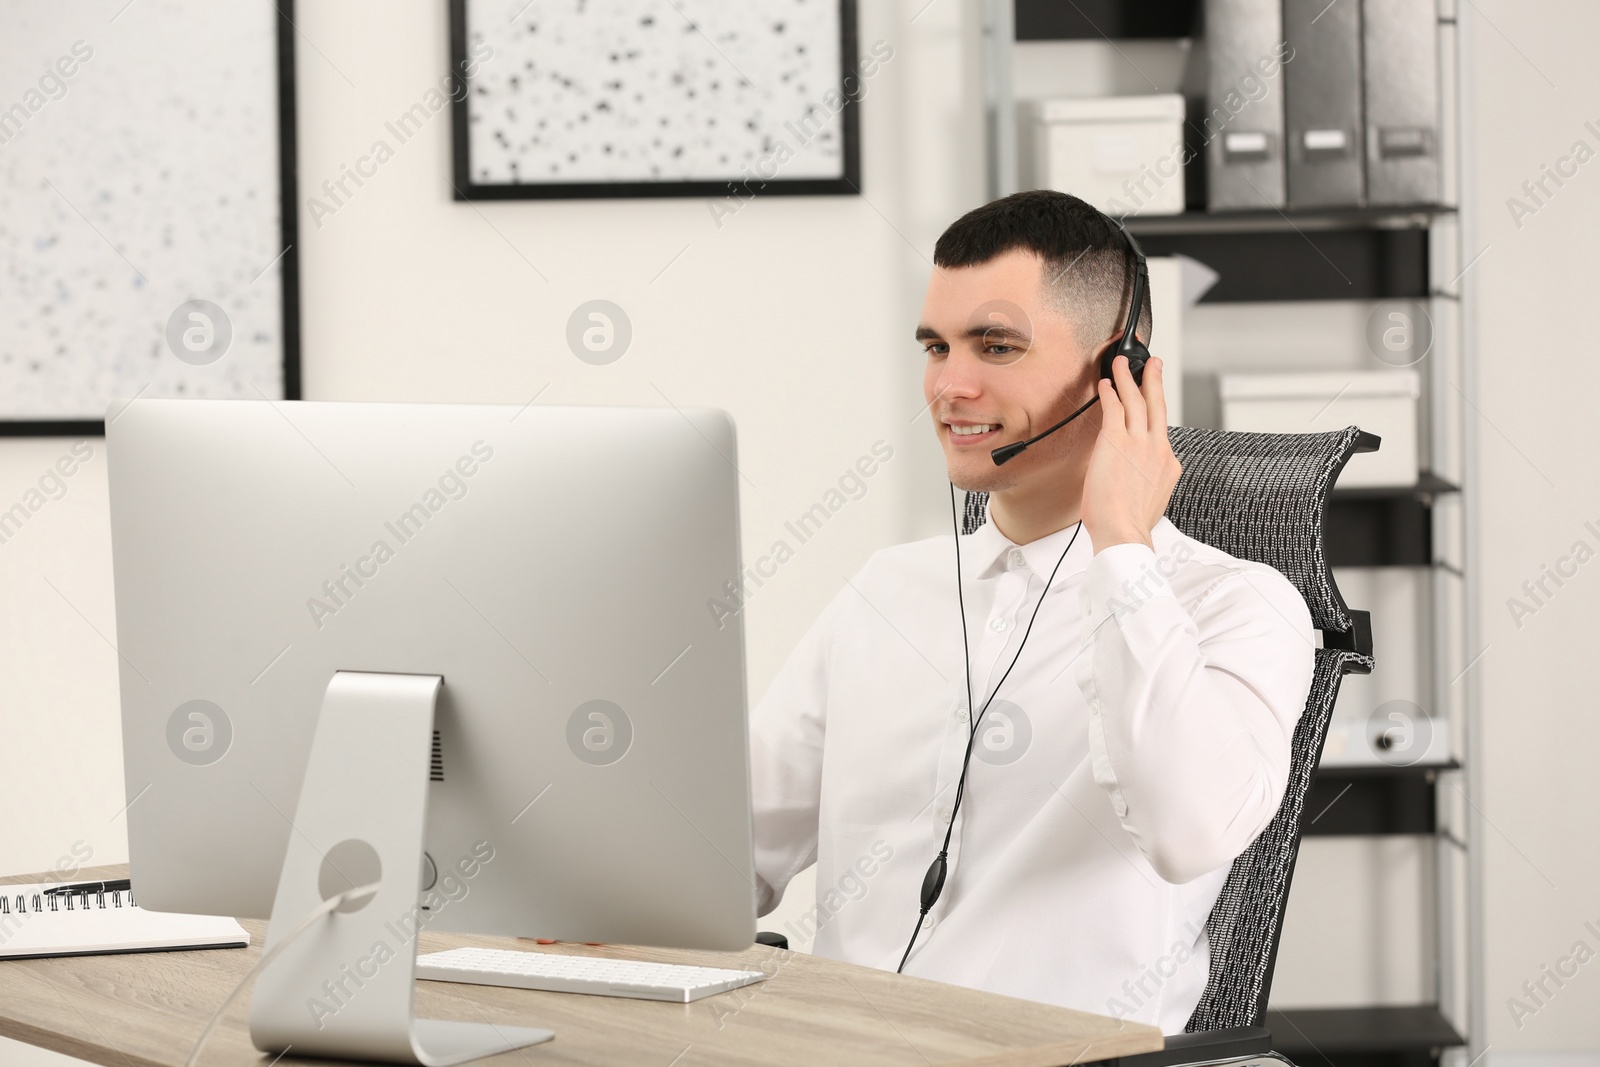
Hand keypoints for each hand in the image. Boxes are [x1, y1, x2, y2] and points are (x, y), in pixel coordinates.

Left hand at [1081, 355, 1181, 551]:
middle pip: (1157, 405)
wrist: (1124, 532)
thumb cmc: (1130, 524)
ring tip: (1123, 363)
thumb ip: (1149, 480)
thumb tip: (1137, 476)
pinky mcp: (1116, 442)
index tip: (1151, 400)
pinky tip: (1106, 384)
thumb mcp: (1152, 499)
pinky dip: (1110, 393)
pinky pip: (1114, 409)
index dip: (1153, 413)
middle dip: (1154, 380)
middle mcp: (1157, 449)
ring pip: (1136, 401)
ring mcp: (1138, 443)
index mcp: (1168, 464)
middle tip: (1152, 363)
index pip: (1160, 432)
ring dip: (1129, 378)